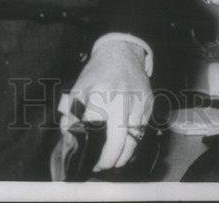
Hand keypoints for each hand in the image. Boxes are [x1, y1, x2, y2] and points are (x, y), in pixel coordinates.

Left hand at [59, 39, 152, 171]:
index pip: (95, 131)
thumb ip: (70, 117)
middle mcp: (121, 100)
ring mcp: (138, 102)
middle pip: (119, 142)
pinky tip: (124, 147)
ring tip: (113, 162)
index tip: (89, 161)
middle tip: (101, 167)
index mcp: (100, 95)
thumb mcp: (78, 90)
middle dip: (110, 161)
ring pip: (134, 141)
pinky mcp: (149, 104)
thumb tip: (69, 141)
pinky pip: (142, 131)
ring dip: (123, 156)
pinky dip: (134, 143)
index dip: (92, 151)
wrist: (122, 52)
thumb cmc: (97, 72)